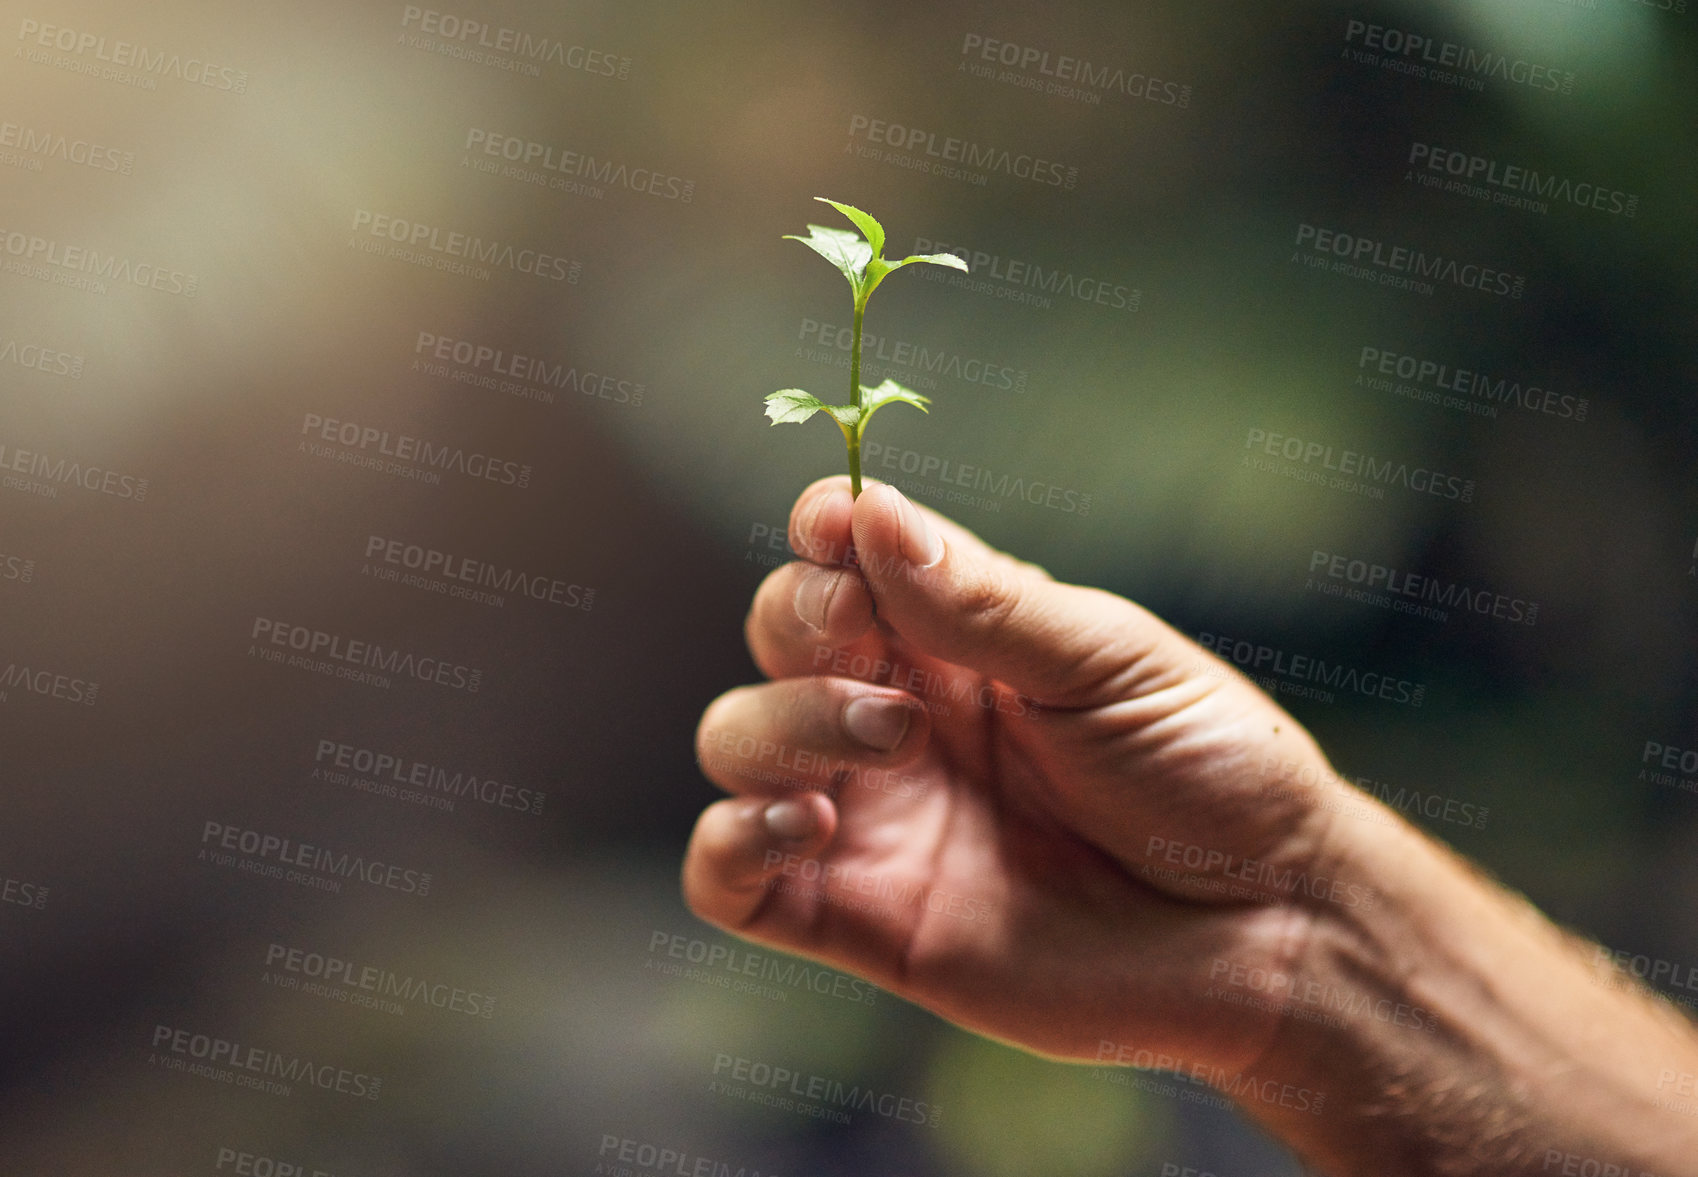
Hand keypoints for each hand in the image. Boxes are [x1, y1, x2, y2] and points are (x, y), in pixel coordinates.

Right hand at [684, 477, 1348, 1073]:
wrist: (1265, 929)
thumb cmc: (1208, 772)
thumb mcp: (1108, 660)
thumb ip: (983, 601)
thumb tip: (870, 512)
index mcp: (960, 635)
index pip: (844, 557)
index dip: (823, 531)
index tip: (831, 525)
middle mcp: (900, 712)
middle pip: (777, 631)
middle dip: (802, 620)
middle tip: (877, 648)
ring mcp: (873, 813)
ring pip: (737, 739)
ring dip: (782, 723)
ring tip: (889, 741)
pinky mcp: (857, 915)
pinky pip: (728, 879)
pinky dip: (728, 844)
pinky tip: (805, 826)